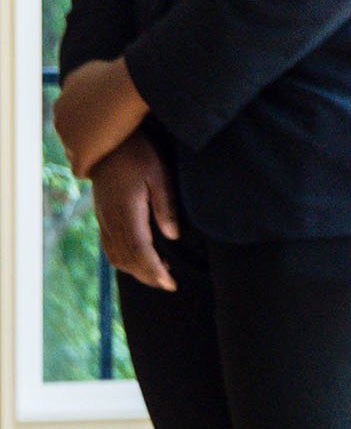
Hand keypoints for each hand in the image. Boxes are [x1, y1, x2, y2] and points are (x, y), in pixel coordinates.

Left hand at [53, 58, 148, 179]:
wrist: (128, 85)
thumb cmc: (121, 75)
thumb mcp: (98, 70)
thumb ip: (89, 81)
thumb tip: (93, 84)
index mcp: (63, 100)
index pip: (69, 118)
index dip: (87, 122)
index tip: (106, 123)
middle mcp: (60, 118)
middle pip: (69, 136)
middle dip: (85, 139)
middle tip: (109, 140)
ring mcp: (68, 137)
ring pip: (74, 153)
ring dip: (88, 154)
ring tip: (107, 155)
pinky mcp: (81, 152)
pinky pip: (80, 169)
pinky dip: (90, 168)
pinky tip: (103, 166)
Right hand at [91, 131, 178, 291]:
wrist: (106, 143)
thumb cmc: (137, 154)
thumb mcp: (158, 173)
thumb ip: (165, 206)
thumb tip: (172, 237)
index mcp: (126, 212)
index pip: (140, 251)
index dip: (155, 271)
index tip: (170, 283)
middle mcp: (111, 221)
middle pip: (128, 260)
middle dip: (148, 276)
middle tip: (169, 284)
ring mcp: (103, 221)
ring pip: (117, 257)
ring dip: (136, 271)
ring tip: (157, 275)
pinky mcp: (101, 218)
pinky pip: (109, 249)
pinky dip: (124, 261)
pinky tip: (137, 261)